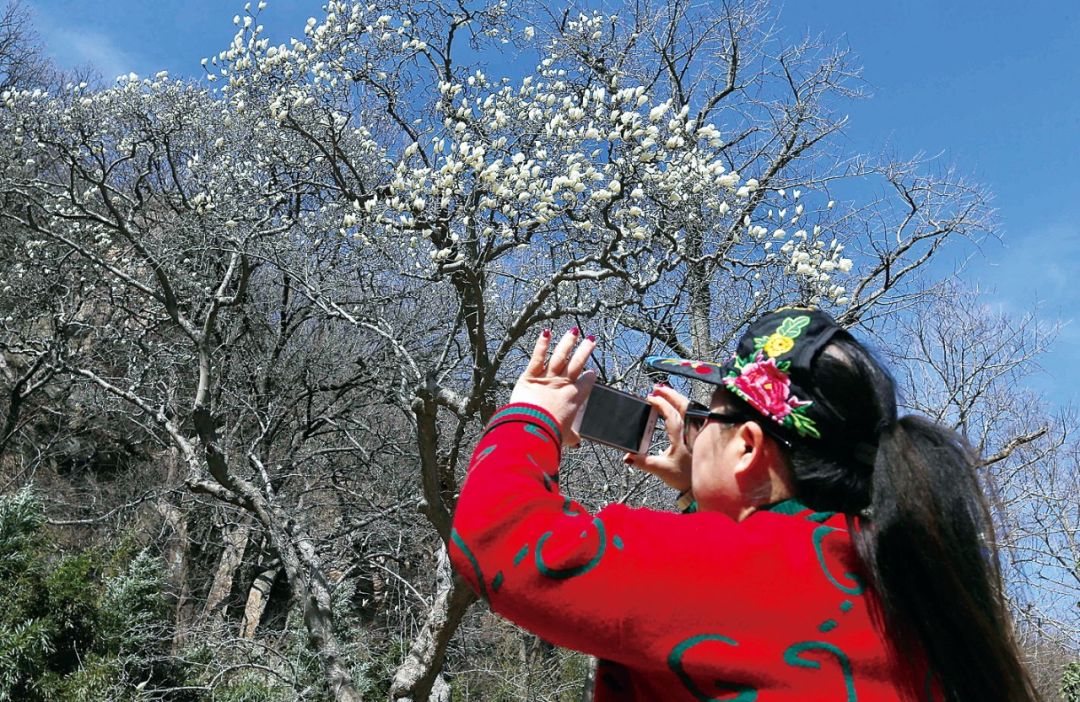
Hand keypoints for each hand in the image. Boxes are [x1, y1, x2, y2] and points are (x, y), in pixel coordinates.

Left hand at [509, 328, 596, 445]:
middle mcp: (563, 385)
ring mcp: (547, 378)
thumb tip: (577, 443)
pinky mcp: (530, 376)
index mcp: (574, 398)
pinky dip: (541, 345)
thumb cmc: (549, 434)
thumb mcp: (564, 436)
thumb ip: (571, 436)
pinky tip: (546, 333)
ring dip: (567, 343)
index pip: (586, 383)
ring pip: (560, 356)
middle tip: (591, 339)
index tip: (592, 372)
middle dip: (585, 350)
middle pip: (577, 363)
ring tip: (574, 331)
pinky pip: (537, 358)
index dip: (590, 377)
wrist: (532, 429)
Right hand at [623, 384, 692, 491]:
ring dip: (677, 398)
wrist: (699, 485)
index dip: (661, 404)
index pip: (671, 414)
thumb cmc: (683, 477)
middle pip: (683, 405)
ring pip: (689, 408)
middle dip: (670, 394)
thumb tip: (627, 457)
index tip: (650, 398)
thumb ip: (643, 462)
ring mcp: (697, 431)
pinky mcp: (699, 434)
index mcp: (681, 437)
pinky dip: (684, 406)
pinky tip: (677, 405)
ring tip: (665, 392)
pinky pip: (693, 413)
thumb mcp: (661, 469)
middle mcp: (691, 431)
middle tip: (656, 388)